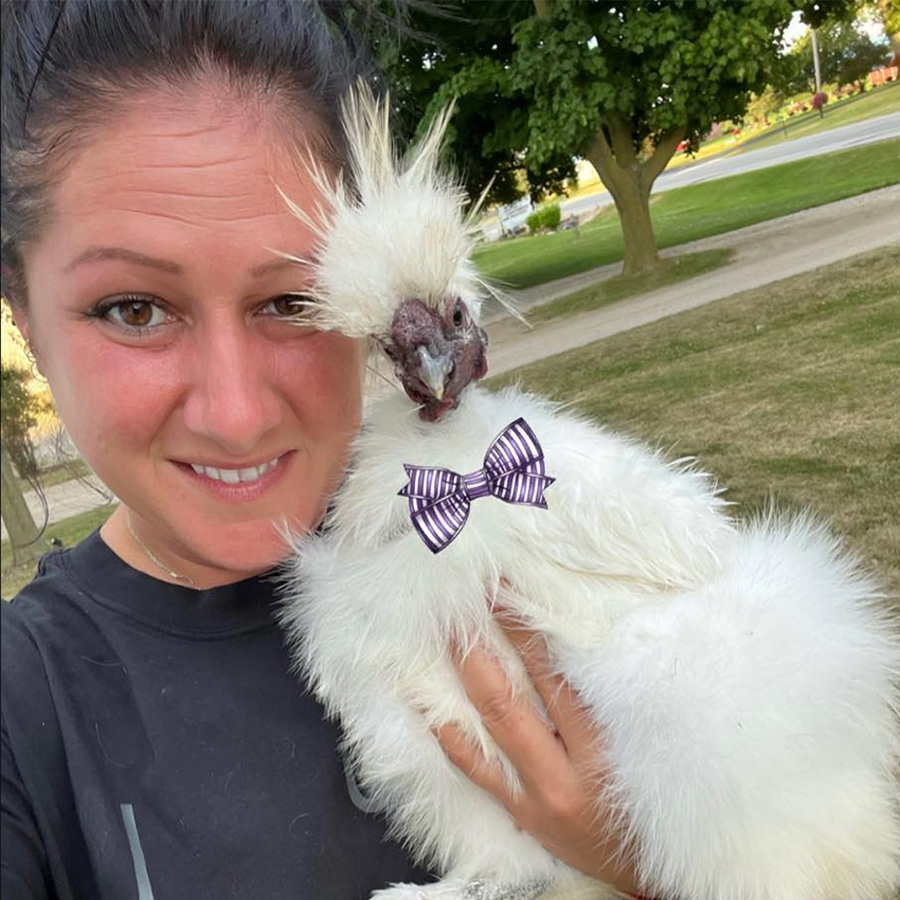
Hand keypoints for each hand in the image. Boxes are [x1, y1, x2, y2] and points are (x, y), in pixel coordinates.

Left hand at [434, 597, 642, 894]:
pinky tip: (431, 708)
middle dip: (481, 651)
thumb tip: (586, 640)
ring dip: (463, 683)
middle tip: (463, 608)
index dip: (528, 636)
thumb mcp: (647, 750)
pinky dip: (452, 737)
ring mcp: (534, 797)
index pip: (555, 682)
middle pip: (508, 703)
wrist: (650, 871)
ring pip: (487, 732)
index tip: (507, 597)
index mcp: (601, 754)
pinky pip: (477, 771)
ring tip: (446, 641)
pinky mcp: (520, 812)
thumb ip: (616, 702)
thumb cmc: (656, 801)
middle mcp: (561, 776)